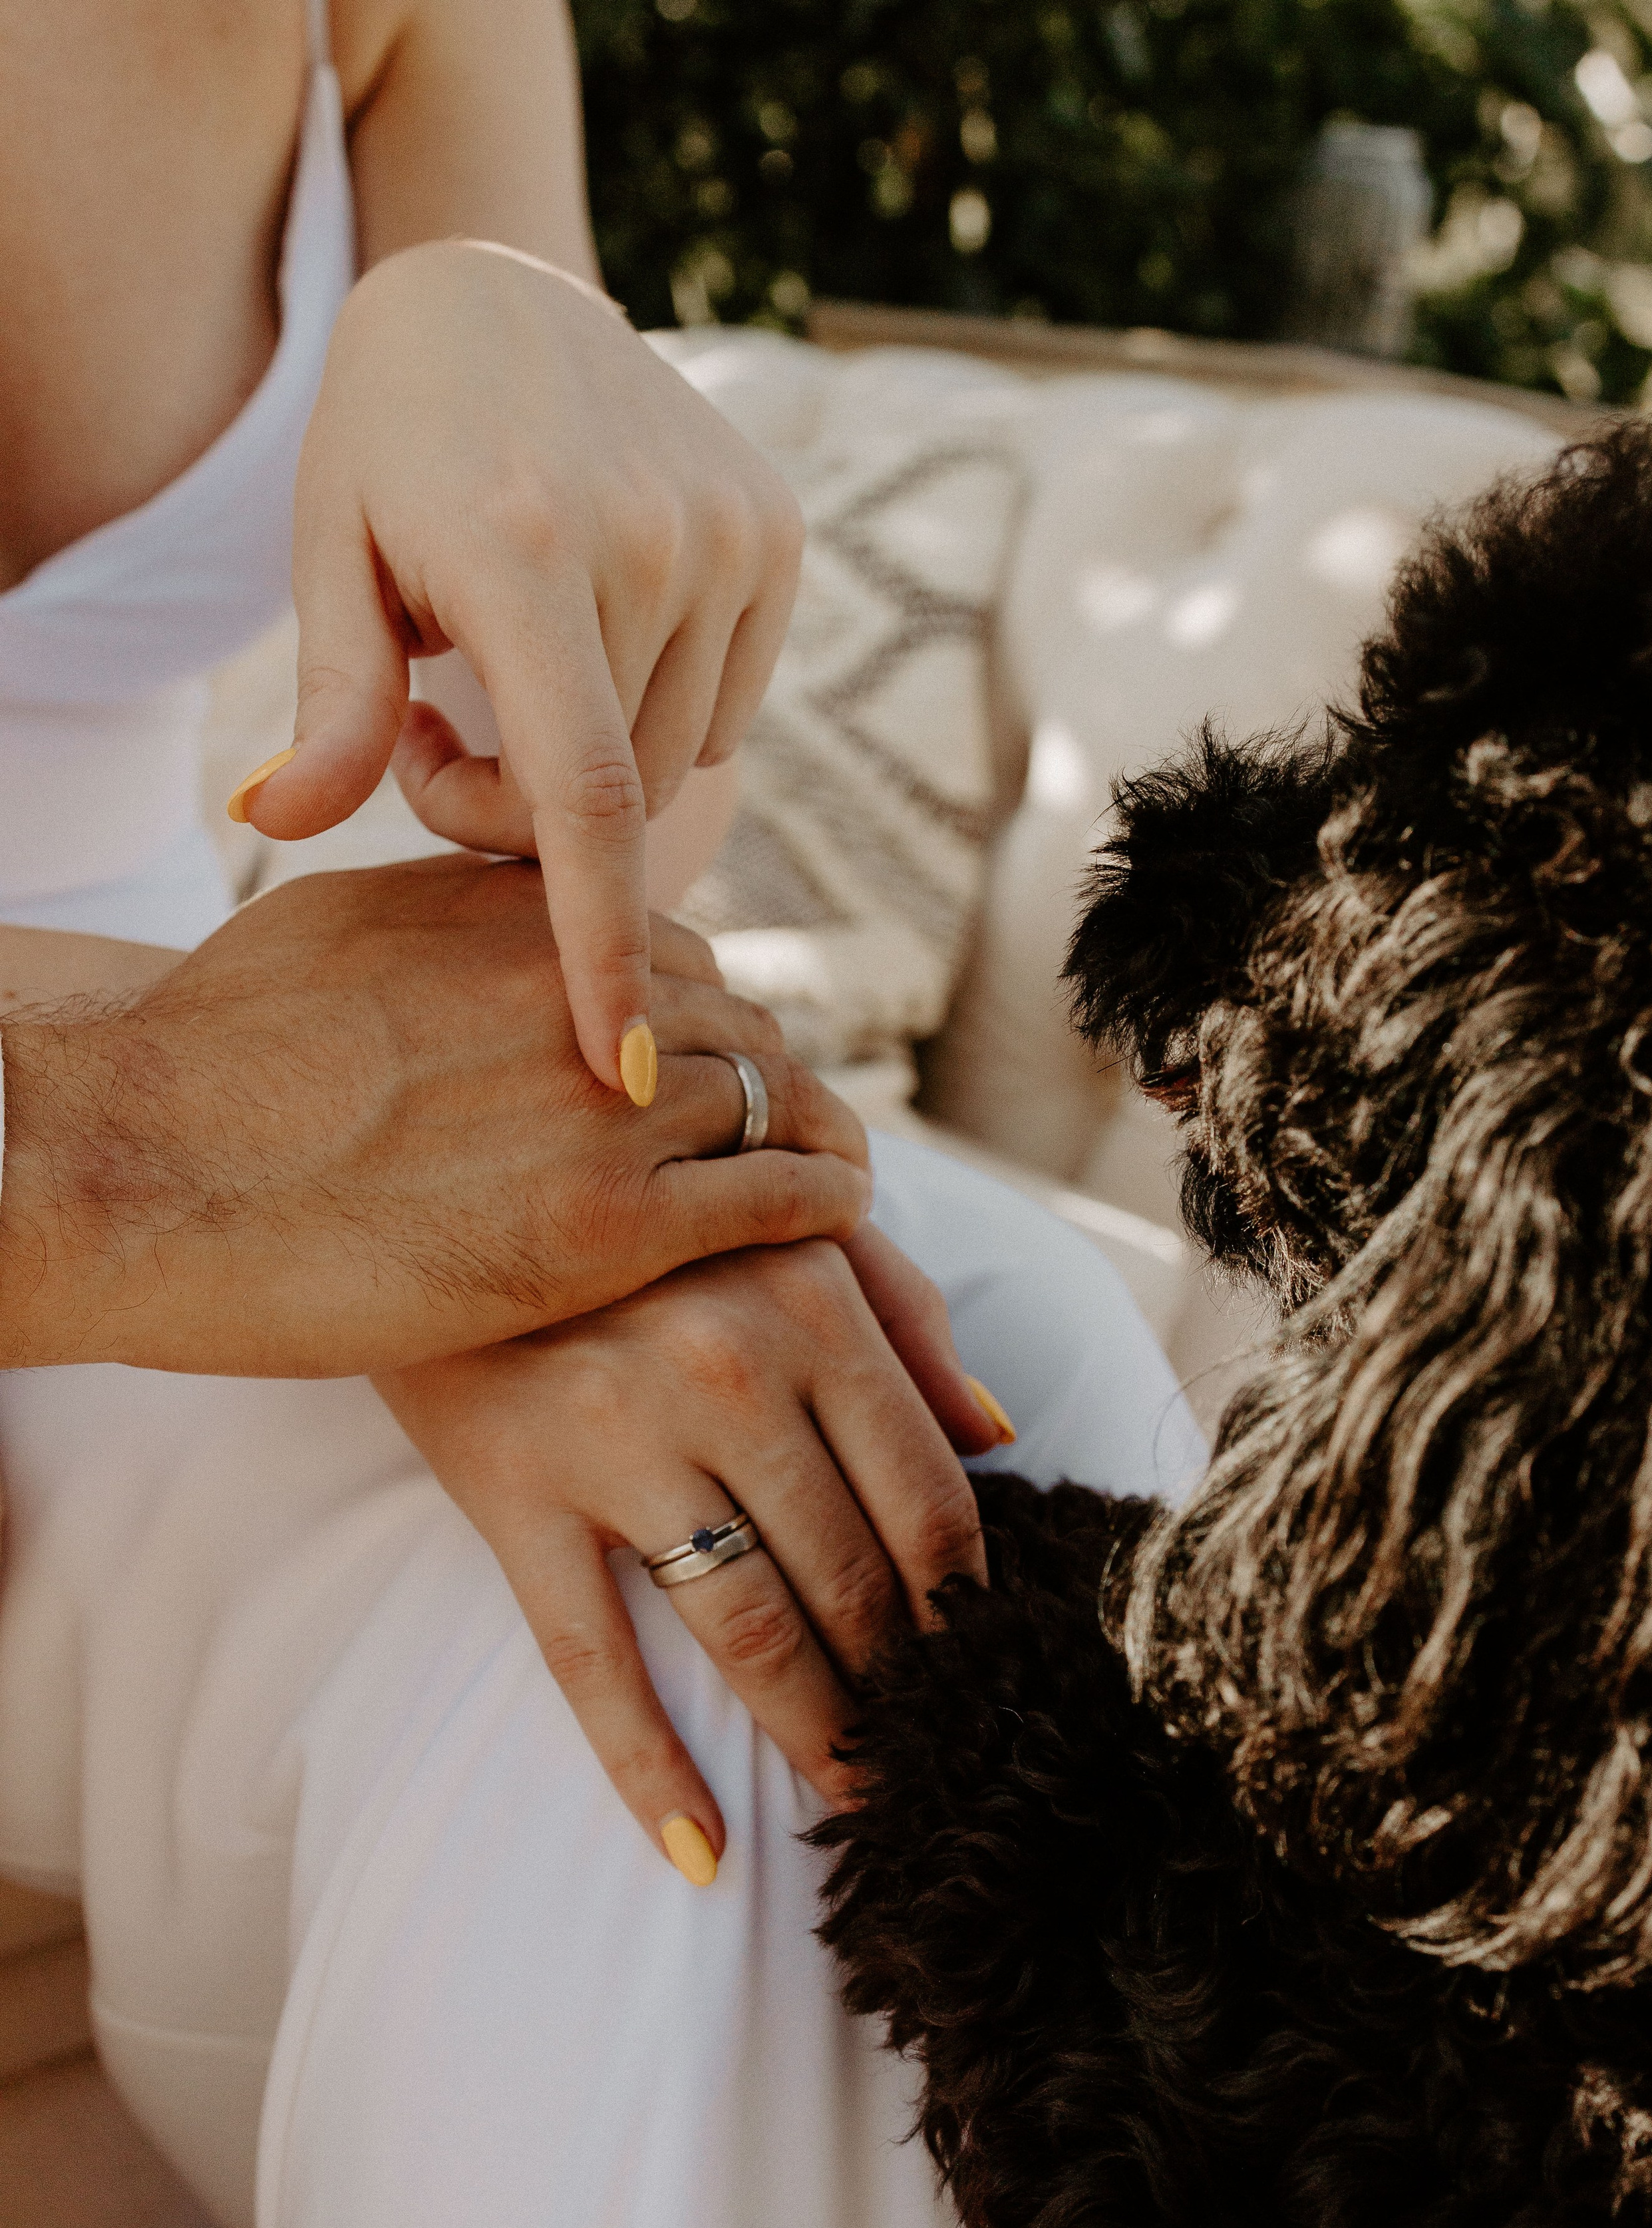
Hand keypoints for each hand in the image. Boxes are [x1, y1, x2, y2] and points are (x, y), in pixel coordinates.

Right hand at [0, 863, 866, 1376]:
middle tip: (793, 1122)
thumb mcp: (332, 930)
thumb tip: (480, 927)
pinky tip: (844, 1214)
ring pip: (778, 1100)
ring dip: (816, 1134)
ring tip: (839, 1170)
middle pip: (740, 1018)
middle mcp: (579, 983)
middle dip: (770, 1071)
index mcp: (516, 911)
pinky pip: (779, 1194)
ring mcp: (604, 1102)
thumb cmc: (203, 1059)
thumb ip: (440, 929)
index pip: (671, 946)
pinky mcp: (609, 1224)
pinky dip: (827, 1198)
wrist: (139, 1166)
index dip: (707, 1009)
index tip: (719, 1056)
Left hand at [235, 240, 804, 1093]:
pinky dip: (658, 707)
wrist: (497, 293)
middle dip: (521, 812)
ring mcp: (732, 532)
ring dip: (595, 762)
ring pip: (676, 759)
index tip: (618, 1062)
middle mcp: (653, 542)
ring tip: (512, 663)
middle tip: (434, 728)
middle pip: (611, 796)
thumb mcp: (329, 552)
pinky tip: (595, 626)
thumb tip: (270, 825)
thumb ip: (331, 704)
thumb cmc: (388, 440)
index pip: (584, 801)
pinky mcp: (778, 532)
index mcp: (527, 552)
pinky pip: (726, 705)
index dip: (600, 947)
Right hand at [375, 1235, 1008, 1873]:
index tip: (981, 1674)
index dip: (966, 1611)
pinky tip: (699, 1851)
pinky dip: (649, 1770)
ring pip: (747, 1631)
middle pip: (853, 1582)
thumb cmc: (649, 1226)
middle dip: (902, 1691)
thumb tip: (1000, 1434)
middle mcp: (727, 1370)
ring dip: (814, 1736)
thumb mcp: (787, 1229)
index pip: (930, 1503)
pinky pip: (592, 1662)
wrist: (448, 1186)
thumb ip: (903, 1316)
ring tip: (854, 1798)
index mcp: (812, 1307)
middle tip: (930, 1759)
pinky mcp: (513, 1493)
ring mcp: (616, 1437)